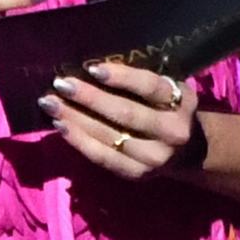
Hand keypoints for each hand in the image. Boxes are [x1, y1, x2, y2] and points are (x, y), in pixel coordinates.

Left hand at [40, 61, 204, 179]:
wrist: (189, 152)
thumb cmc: (167, 108)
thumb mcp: (168, 89)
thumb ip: (141, 79)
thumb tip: (92, 66)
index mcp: (181, 102)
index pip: (150, 87)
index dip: (122, 77)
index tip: (92, 68)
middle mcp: (172, 131)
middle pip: (126, 113)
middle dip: (89, 97)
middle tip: (61, 84)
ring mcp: (155, 157)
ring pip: (110, 136)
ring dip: (76, 118)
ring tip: (50, 103)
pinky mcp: (138, 174)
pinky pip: (103, 157)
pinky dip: (79, 141)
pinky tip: (61, 126)